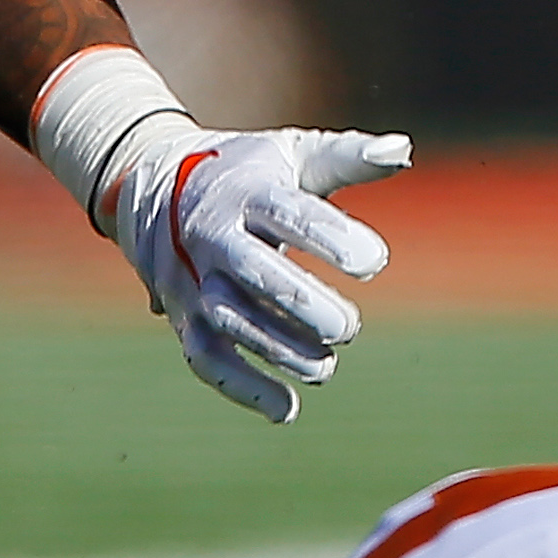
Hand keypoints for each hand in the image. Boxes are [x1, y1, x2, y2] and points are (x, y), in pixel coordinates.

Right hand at [107, 120, 407, 423]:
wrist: (153, 184)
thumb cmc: (248, 172)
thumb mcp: (293, 153)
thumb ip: (348, 157)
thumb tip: (404, 150)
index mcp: (246, 191)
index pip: (290, 214)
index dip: (334, 238)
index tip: (376, 261)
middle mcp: (213, 235)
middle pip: (257, 272)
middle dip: (305, 304)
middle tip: (350, 327)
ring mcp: (194, 279)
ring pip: (232, 321)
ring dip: (281, 350)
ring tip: (327, 364)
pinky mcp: (184, 316)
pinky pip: (206, 359)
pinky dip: (243, 387)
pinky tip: (287, 408)